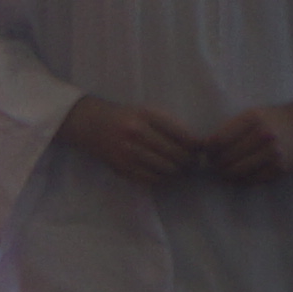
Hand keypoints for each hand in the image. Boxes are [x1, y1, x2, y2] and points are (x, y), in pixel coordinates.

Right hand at [59, 94, 204, 185]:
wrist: (93, 124)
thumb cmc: (127, 117)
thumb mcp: (148, 112)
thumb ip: (172, 126)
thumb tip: (198, 145)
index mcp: (147, 116)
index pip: (182, 136)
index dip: (196, 147)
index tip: (199, 150)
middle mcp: (137, 134)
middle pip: (177, 155)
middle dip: (189, 162)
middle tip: (192, 163)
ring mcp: (129, 153)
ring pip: (167, 170)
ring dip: (178, 172)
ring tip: (180, 169)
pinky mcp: (123, 168)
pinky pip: (152, 179)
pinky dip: (163, 179)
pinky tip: (165, 174)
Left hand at [200, 102, 292, 184]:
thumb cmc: (274, 120)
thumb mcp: (253, 114)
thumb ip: (232, 128)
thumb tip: (207, 147)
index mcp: (253, 119)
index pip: (219, 140)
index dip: (209, 150)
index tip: (207, 152)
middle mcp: (263, 136)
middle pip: (227, 157)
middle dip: (215, 164)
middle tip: (213, 164)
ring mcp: (272, 154)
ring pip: (237, 171)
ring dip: (225, 175)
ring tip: (222, 172)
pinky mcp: (279, 169)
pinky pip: (252, 180)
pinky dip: (240, 181)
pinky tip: (235, 178)